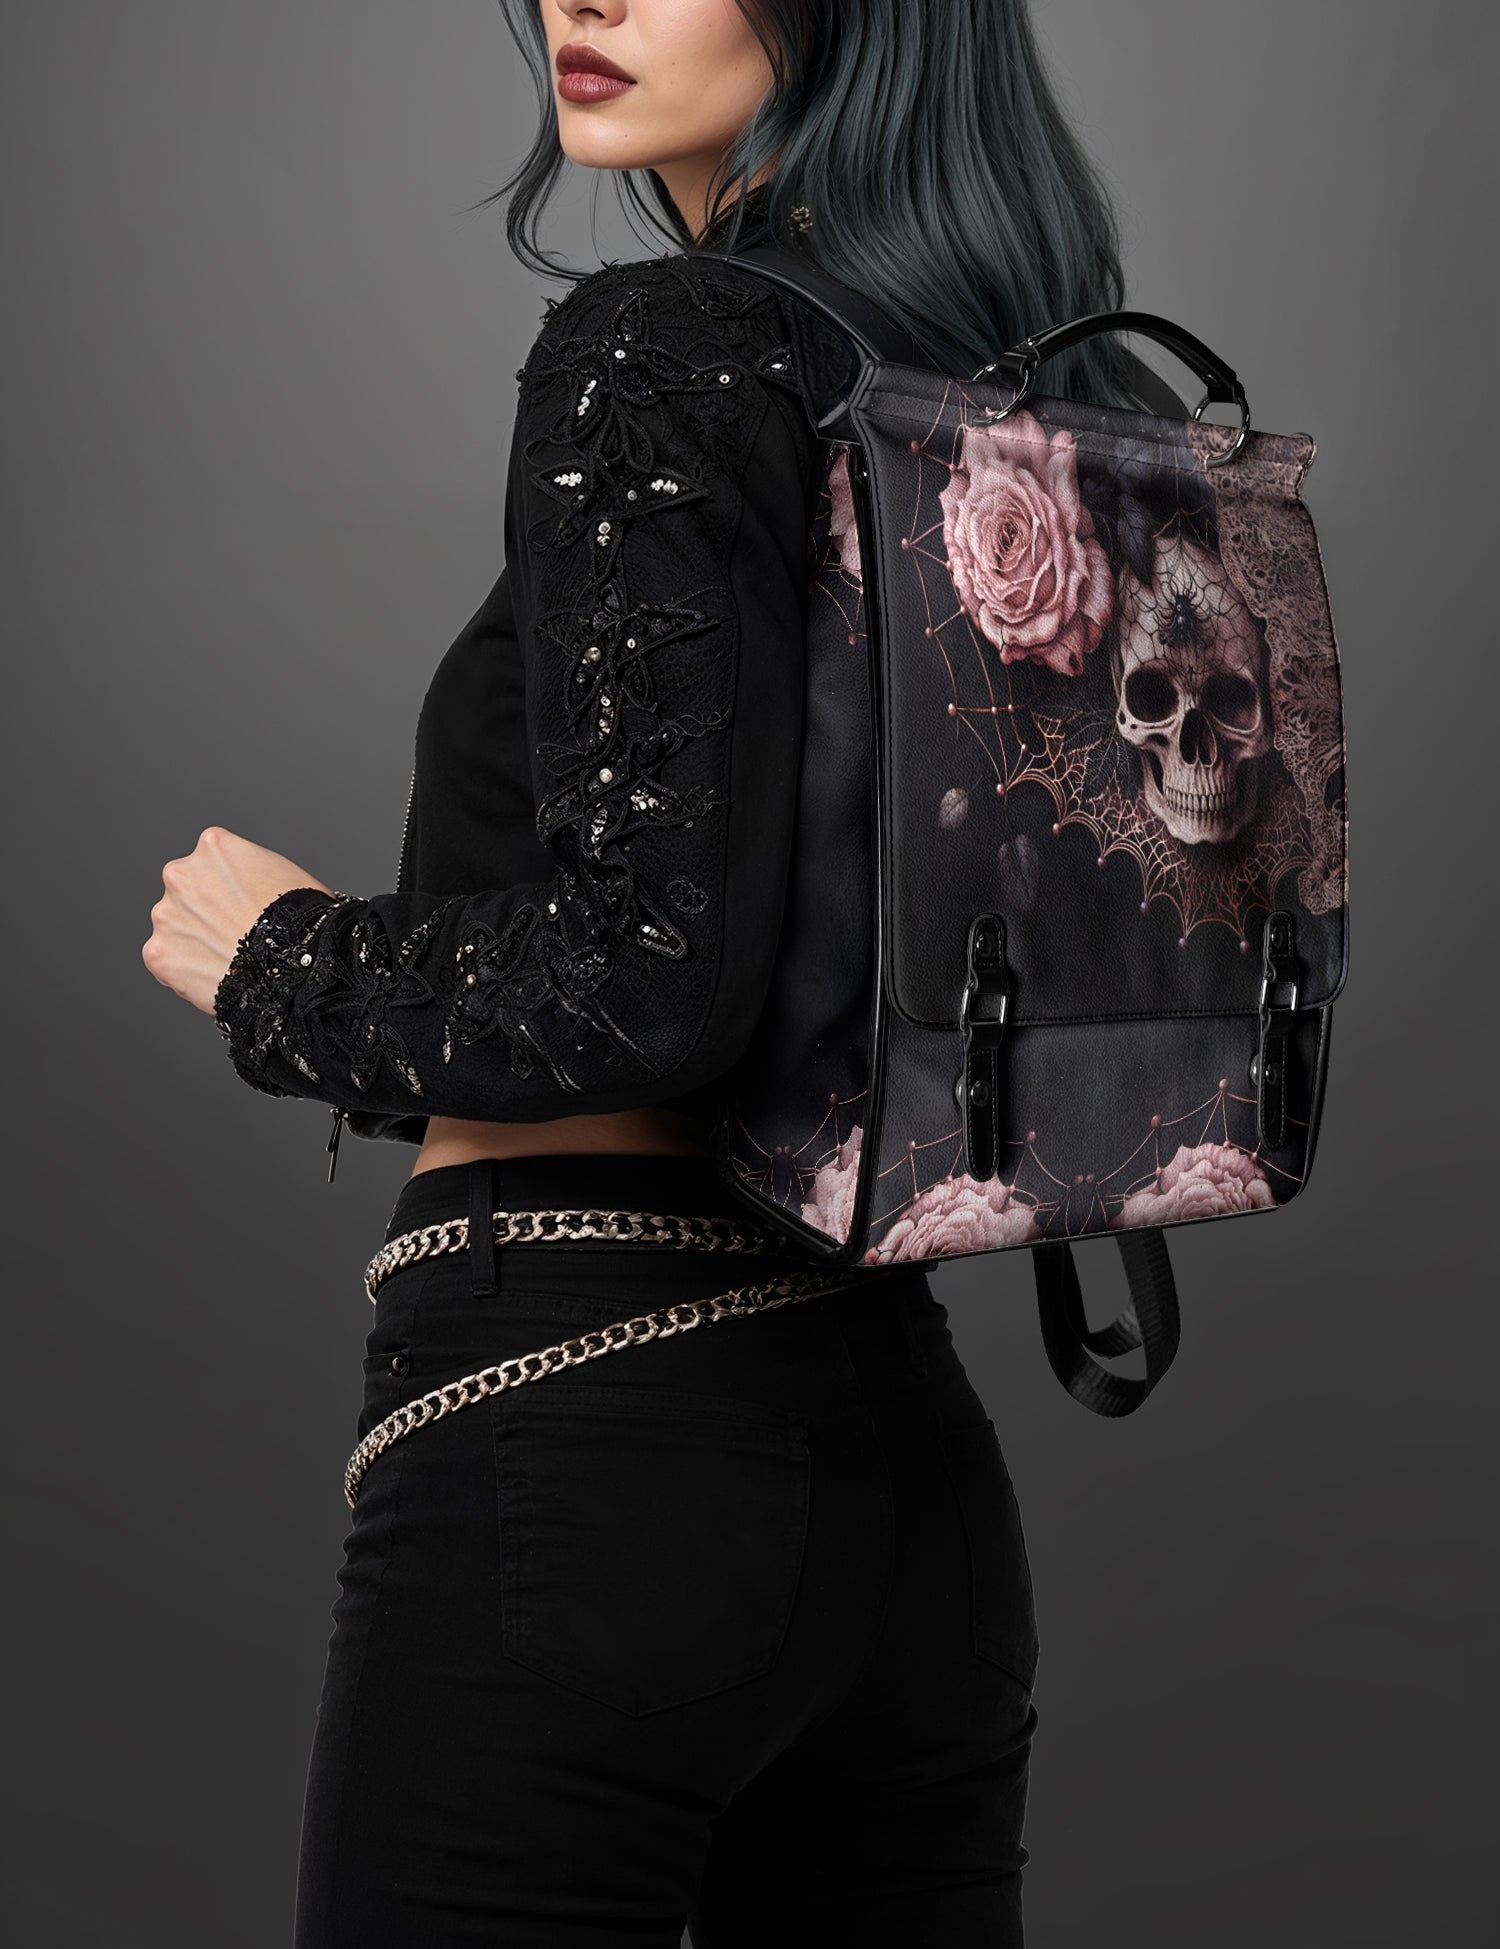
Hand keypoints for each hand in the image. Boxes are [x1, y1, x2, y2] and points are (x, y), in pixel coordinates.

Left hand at [143, 826, 335, 1014]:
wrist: (294, 968)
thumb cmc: (301, 922)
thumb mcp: (285, 873)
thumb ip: (252, 870)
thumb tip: (250, 885)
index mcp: (213, 846)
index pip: (211, 861)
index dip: (231, 886)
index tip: (243, 903)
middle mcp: (181, 874)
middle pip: (187, 891)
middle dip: (206, 910)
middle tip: (234, 932)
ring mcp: (166, 915)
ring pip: (175, 926)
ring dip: (194, 939)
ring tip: (228, 958)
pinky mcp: (158, 954)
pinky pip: (167, 961)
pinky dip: (185, 970)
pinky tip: (215, 975)